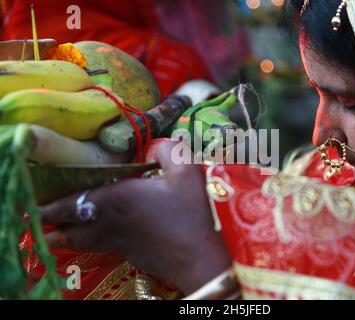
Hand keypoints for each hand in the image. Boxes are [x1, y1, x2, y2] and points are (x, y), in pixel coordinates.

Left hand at [40, 141, 231, 293]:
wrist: (202, 257)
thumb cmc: (193, 213)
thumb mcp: (187, 172)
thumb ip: (170, 151)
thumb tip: (158, 143)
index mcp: (119, 198)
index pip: (74, 203)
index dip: (53, 206)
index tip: (37, 208)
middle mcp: (113, 223)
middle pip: (74, 228)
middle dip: (53, 226)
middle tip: (39, 224)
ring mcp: (122, 243)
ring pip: (86, 242)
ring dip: (68, 239)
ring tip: (54, 237)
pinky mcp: (134, 256)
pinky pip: (106, 248)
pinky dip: (94, 245)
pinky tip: (99, 242)